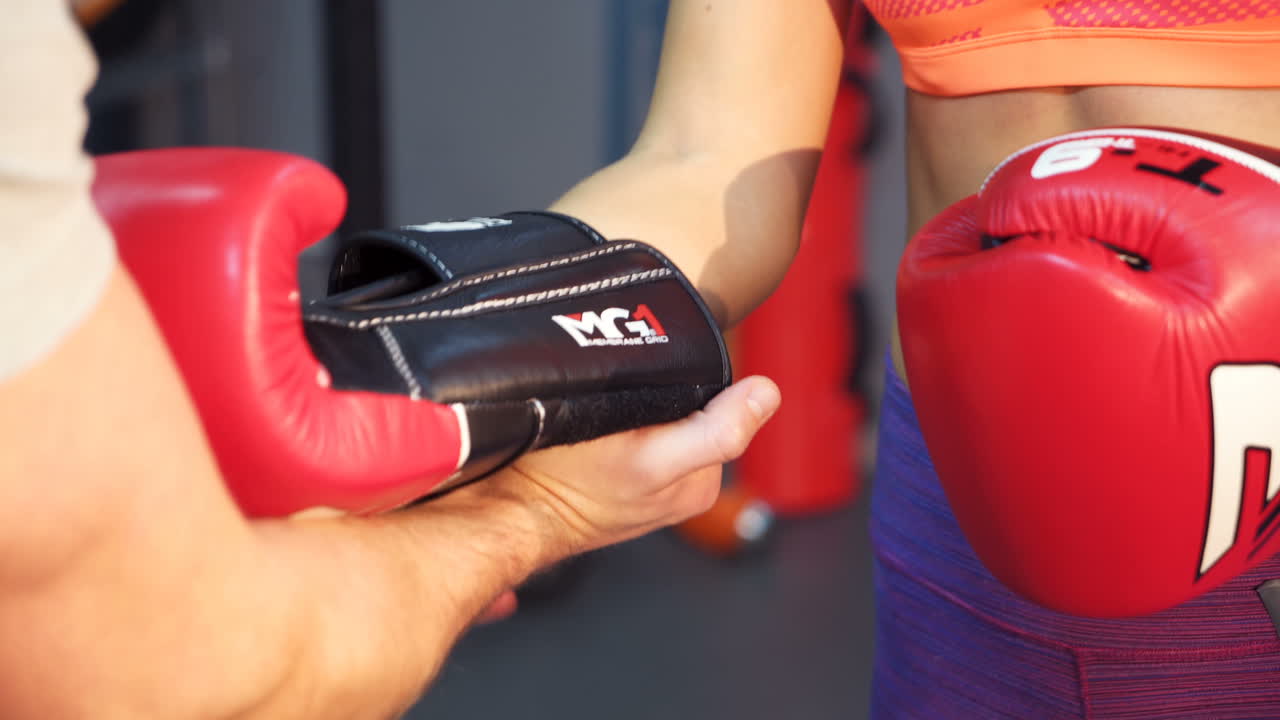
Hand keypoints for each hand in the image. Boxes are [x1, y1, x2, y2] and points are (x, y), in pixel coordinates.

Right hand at [496, 375, 780, 558]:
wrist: (504, 511)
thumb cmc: (564, 485)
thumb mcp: (650, 457)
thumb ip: (716, 432)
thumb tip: (769, 393)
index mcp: (700, 481)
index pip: (720, 399)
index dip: (692, 371)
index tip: (652, 368)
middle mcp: (678, 480)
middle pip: (691, 401)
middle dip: (661, 382)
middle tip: (617, 385)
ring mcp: (645, 476)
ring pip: (658, 407)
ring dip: (635, 392)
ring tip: (600, 399)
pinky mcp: (616, 468)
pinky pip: (631, 422)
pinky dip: (616, 410)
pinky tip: (591, 414)